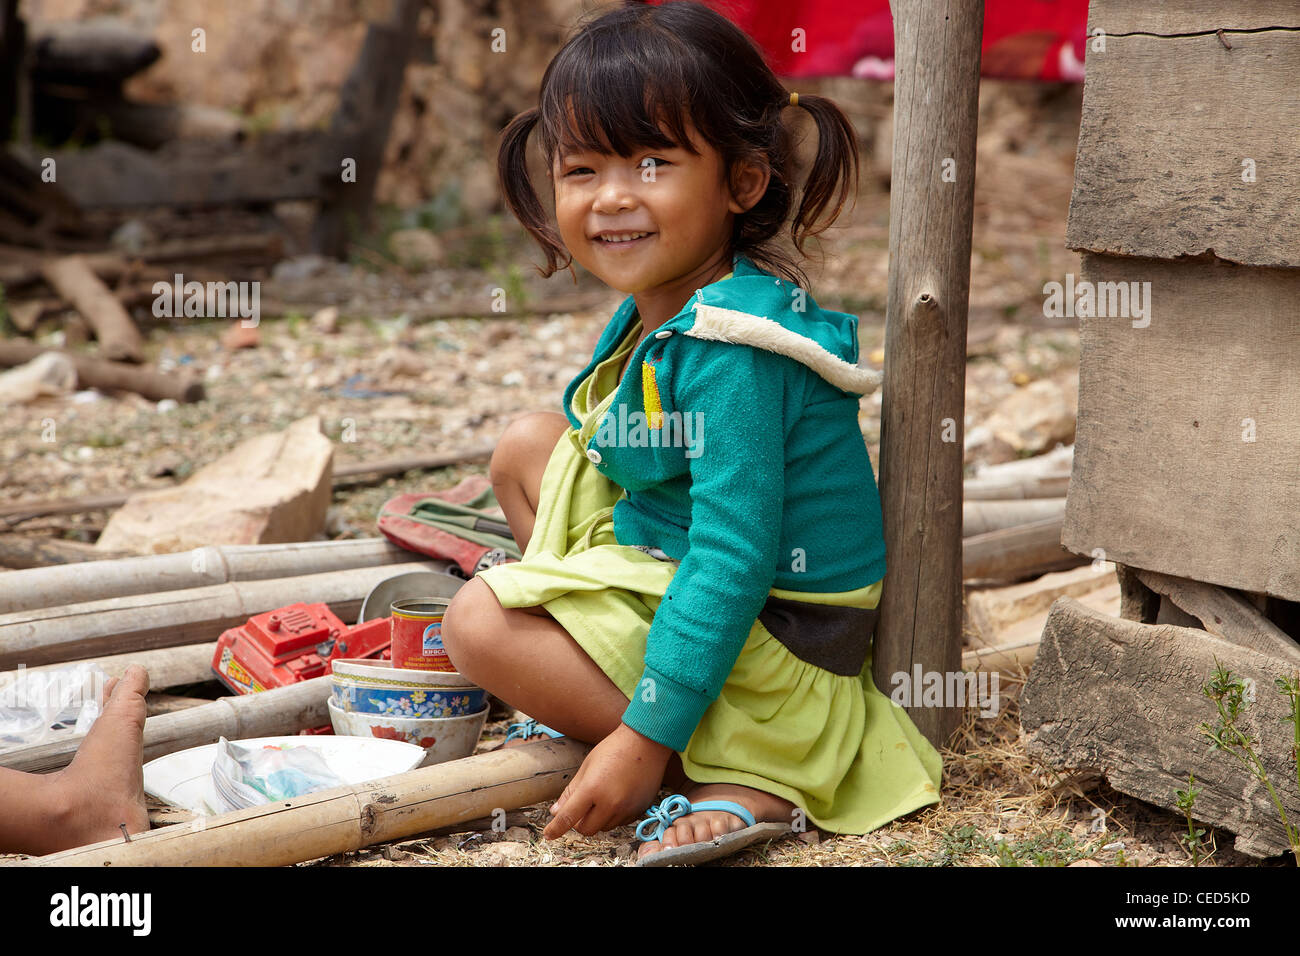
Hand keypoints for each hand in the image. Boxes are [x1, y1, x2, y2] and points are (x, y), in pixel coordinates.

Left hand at [542, 723, 671, 839]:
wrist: (647, 742)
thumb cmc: (614, 749)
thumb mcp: (587, 767)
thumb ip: (571, 792)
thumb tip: (556, 812)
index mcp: (592, 788)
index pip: (568, 817)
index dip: (555, 828)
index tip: (548, 834)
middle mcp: (610, 803)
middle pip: (586, 829)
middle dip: (579, 822)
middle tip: (581, 806)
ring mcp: (626, 808)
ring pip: (603, 827)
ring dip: (597, 819)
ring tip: (603, 795)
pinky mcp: (639, 810)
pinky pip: (619, 822)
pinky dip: (613, 816)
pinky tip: (617, 796)